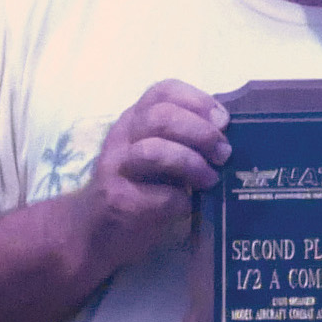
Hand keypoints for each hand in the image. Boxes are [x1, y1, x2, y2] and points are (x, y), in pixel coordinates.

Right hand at [81, 81, 228, 272]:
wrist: (93, 230)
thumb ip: (182, 138)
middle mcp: (123, 137)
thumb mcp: (156, 153)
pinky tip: (189, 207)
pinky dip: (182, 201)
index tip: (223, 120)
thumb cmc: (137, 189)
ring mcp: (117, 168)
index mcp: (135, 119)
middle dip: (201, 133)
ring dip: (191, 164)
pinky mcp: (119, 201)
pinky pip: (158, 195)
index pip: (163, 91)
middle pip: (161, 117)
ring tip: (210, 180)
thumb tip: (228, 134)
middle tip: (224, 153)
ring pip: (154, 151)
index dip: (198, 100)